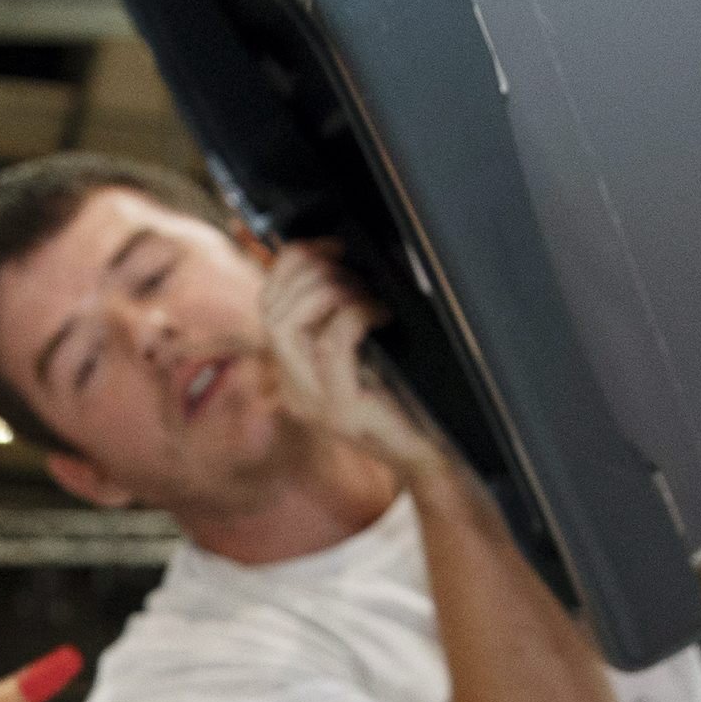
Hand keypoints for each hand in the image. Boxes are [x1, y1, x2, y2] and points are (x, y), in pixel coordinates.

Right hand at [256, 241, 427, 475]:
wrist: (433, 455)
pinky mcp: (340, 411)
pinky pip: (331, 344)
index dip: (293, 265)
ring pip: (288, 326)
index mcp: (293, 371)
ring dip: (330, 293)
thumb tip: (343, 259)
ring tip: (366, 294)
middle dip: (311, 273)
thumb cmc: (408, 399)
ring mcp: (312, 403)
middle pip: (271, 311)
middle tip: (355, 272)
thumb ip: (344, 317)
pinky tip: (381, 314)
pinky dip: (355, 315)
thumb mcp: (368, 351)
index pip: (267, 305)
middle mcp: (293, 389)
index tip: (331, 246)